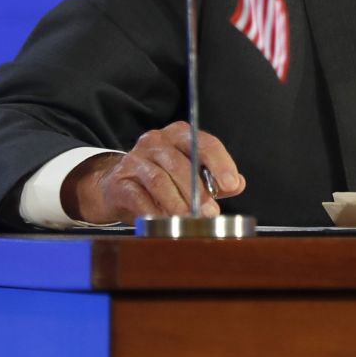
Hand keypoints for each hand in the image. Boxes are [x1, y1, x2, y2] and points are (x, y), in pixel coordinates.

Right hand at [62, 121, 245, 223]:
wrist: (117, 186)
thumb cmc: (163, 179)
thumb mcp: (192, 175)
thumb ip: (215, 179)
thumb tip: (238, 184)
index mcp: (180, 134)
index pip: (204, 144)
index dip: (221, 164)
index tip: (231, 185)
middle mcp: (156, 141)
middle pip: (181, 164)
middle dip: (198, 191)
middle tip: (211, 212)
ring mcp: (134, 159)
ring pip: (159, 180)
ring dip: (177, 203)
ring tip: (190, 219)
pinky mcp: (119, 181)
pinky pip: (138, 197)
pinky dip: (154, 211)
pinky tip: (164, 222)